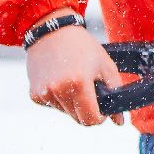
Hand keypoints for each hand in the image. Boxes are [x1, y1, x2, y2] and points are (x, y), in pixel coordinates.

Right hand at [24, 10, 126, 126]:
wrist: (52, 32)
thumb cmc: (82, 47)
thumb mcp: (105, 65)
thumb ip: (115, 92)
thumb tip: (119, 121)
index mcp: (79, 83)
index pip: (90, 120)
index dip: (100, 117)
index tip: (101, 107)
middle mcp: (59, 91)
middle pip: (78, 118)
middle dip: (86, 109)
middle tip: (88, 89)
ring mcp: (44, 93)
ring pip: (65, 113)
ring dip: (72, 103)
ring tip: (72, 79)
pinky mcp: (34, 94)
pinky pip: (52, 106)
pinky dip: (59, 99)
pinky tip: (59, 79)